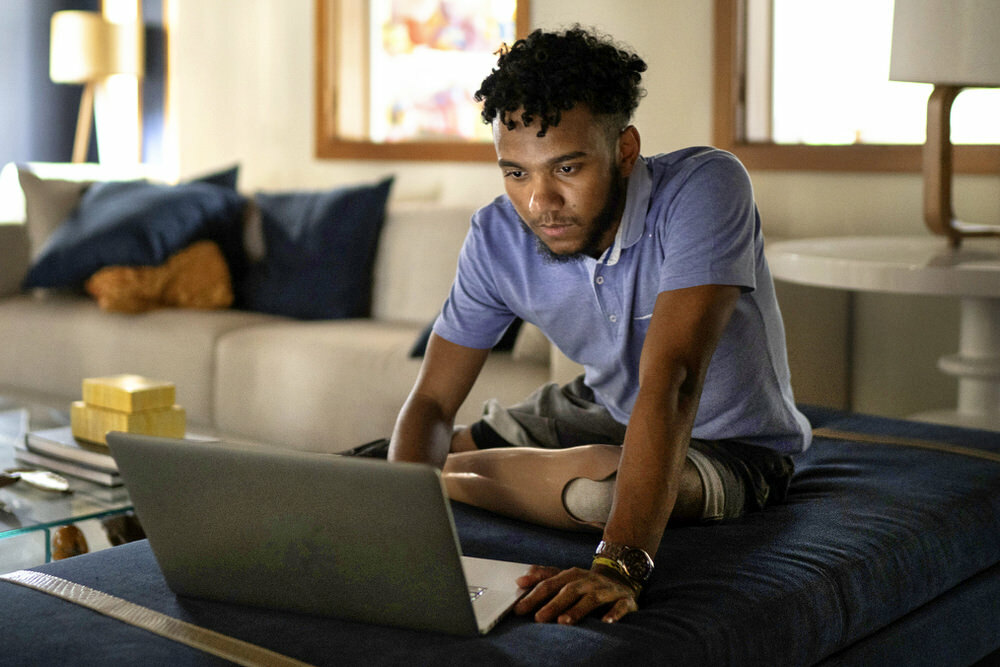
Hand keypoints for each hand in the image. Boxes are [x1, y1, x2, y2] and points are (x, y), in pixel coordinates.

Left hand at [514, 564, 638, 624]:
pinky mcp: (624, 599)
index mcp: (572, 575)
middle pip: (569, 590)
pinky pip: (620, 605)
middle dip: (554, 604)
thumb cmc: (586, 583)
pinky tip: (606, 622)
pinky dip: (614, 613)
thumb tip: (519, 580)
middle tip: (538, 618)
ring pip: (592, 598)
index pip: (550, 584)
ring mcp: (607, 589)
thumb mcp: (565, 578)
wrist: (621, 578)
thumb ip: (543, 578)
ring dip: (577, 609)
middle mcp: (588, 580)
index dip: (534, 596)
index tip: (519, 609)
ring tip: (564, 622)